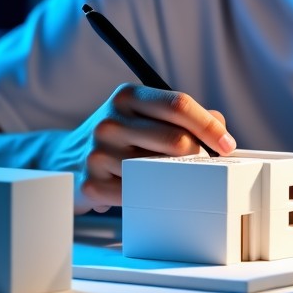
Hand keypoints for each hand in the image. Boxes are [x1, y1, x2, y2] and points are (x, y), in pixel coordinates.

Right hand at [57, 83, 235, 213]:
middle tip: (207, 168)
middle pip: (175, 139)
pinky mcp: (91, 182)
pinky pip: (137, 194)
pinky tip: (143, 191)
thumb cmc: (120, 136)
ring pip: (159, 170)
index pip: (178, 105)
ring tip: (172, 180)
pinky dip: (148, 196)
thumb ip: (184, 115)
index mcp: (128, 96)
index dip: (209, 126)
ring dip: (175, 179)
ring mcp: (98, 151)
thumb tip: (220, 126)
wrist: (65, 158)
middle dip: (200, 157)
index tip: (228, 145)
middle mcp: (111, 119)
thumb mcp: (146, 115)